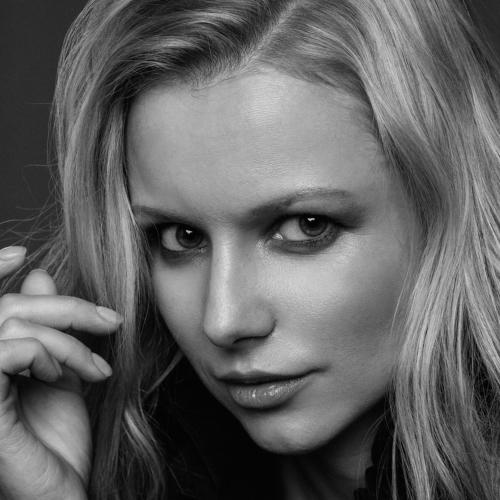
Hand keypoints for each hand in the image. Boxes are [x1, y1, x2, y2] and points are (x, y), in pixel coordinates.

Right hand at [0, 246, 120, 499]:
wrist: (62, 493)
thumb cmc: (58, 441)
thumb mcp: (59, 374)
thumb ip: (47, 329)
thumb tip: (38, 277)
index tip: (22, 254)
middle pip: (10, 308)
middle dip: (68, 308)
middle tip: (112, 322)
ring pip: (13, 322)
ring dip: (67, 337)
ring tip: (95, 366)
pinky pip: (11, 350)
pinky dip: (49, 353)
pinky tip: (65, 376)